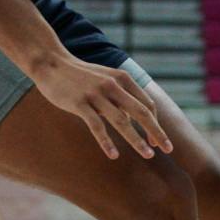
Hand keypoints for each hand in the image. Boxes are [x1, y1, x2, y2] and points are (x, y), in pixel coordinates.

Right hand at [34, 53, 171, 159]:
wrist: (52, 63)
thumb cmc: (82, 76)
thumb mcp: (107, 80)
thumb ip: (121, 97)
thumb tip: (133, 119)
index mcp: (123, 79)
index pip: (147, 105)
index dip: (155, 124)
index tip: (158, 141)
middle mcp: (114, 86)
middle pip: (142, 113)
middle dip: (156, 132)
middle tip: (168, 150)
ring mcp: (96, 94)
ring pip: (122, 121)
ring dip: (137, 140)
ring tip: (148, 155)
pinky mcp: (79, 103)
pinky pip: (96, 126)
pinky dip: (107, 142)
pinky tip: (114, 155)